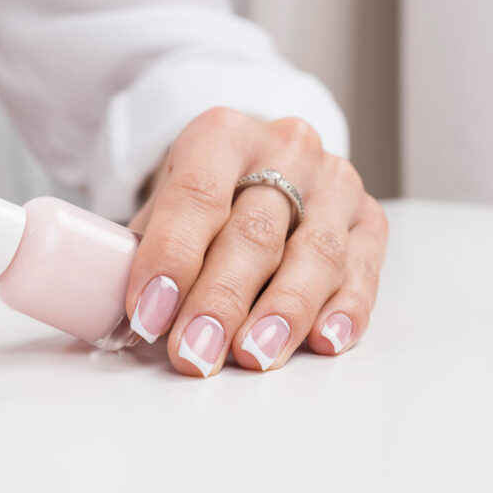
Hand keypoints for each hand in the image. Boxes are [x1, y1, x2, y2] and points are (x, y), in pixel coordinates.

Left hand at [126, 107, 388, 375]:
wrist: (256, 169)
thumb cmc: (200, 198)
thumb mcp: (160, 207)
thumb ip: (141, 256)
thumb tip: (123, 326)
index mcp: (221, 136)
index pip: (194, 196)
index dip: (171, 258)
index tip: (149, 315)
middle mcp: (285, 150)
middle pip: (255, 232)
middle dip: (221, 300)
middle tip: (195, 352)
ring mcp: (334, 183)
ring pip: (315, 252)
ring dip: (282, 312)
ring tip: (253, 356)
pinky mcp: (369, 219)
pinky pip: (363, 269)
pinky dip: (345, 309)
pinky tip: (322, 340)